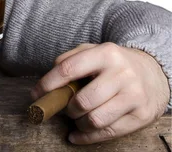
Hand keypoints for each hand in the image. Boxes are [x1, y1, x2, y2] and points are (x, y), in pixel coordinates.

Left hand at [31, 43, 169, 144]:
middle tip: (64, 108)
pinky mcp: (142, 115)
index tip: (36, 94)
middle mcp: (123, 73)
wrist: (152, 72)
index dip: (48, 84)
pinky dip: (88, 137)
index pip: (69, 69)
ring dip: (79, 123)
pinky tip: (78, 134)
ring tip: (77, 118)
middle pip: (83, 100)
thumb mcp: (92, 51)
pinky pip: (108, 133)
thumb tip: (47, 78)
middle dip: (67, 108)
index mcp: (106, 53)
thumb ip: (68, 59)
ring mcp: (134, 95)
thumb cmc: (112, 64)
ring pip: (95, 120)